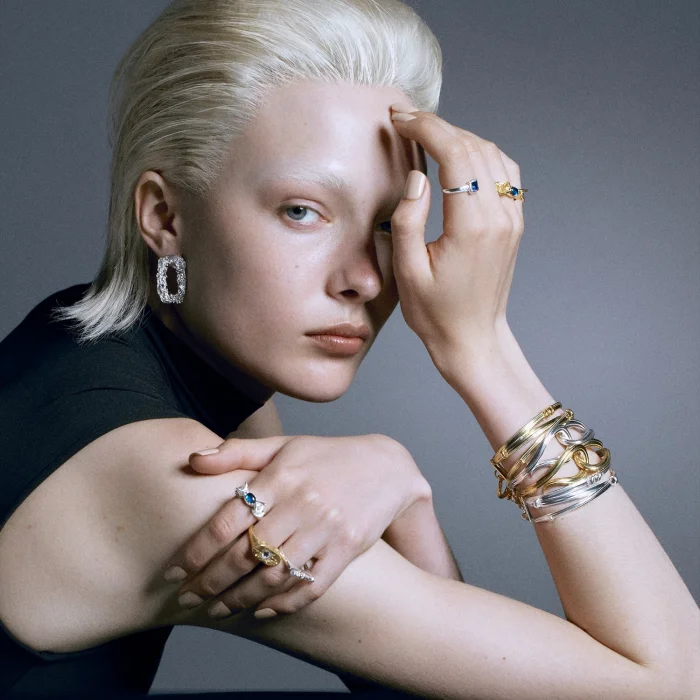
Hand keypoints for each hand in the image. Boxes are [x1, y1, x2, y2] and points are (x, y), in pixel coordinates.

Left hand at [164, 434, 430, 617]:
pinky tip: (262, 610)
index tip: (178, 570)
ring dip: (241, 598)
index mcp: (281, 476)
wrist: (386, 466)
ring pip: (275, 574)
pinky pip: (311, 585)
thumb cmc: (326, 456)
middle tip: (188, 598)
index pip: (228, 519)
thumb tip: (193, 458)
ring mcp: (327, 528)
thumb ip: (237, 452)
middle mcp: (302, 502)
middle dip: (211, 581)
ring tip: (218, 609)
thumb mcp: (283, 446)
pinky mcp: (348, 549)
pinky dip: (284, 603)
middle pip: (246, 553)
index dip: (198, 550)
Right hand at [388, 102, 523, 369]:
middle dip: (438, 126)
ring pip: (492, 154)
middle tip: (405, 120)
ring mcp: (512, 219)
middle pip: (473, 147)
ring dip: (459, 137)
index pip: (455, 154)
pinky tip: (459, 155)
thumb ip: (408, 219)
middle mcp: (499, 217)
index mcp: (472, 227)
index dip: (426, 128)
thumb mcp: (407, 272)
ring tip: (426, 134)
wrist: (472, 338)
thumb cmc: (436, 312)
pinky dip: (481, 153)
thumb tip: (417, 175)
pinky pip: (505, 172)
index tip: (400, 119)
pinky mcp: (514, 224)